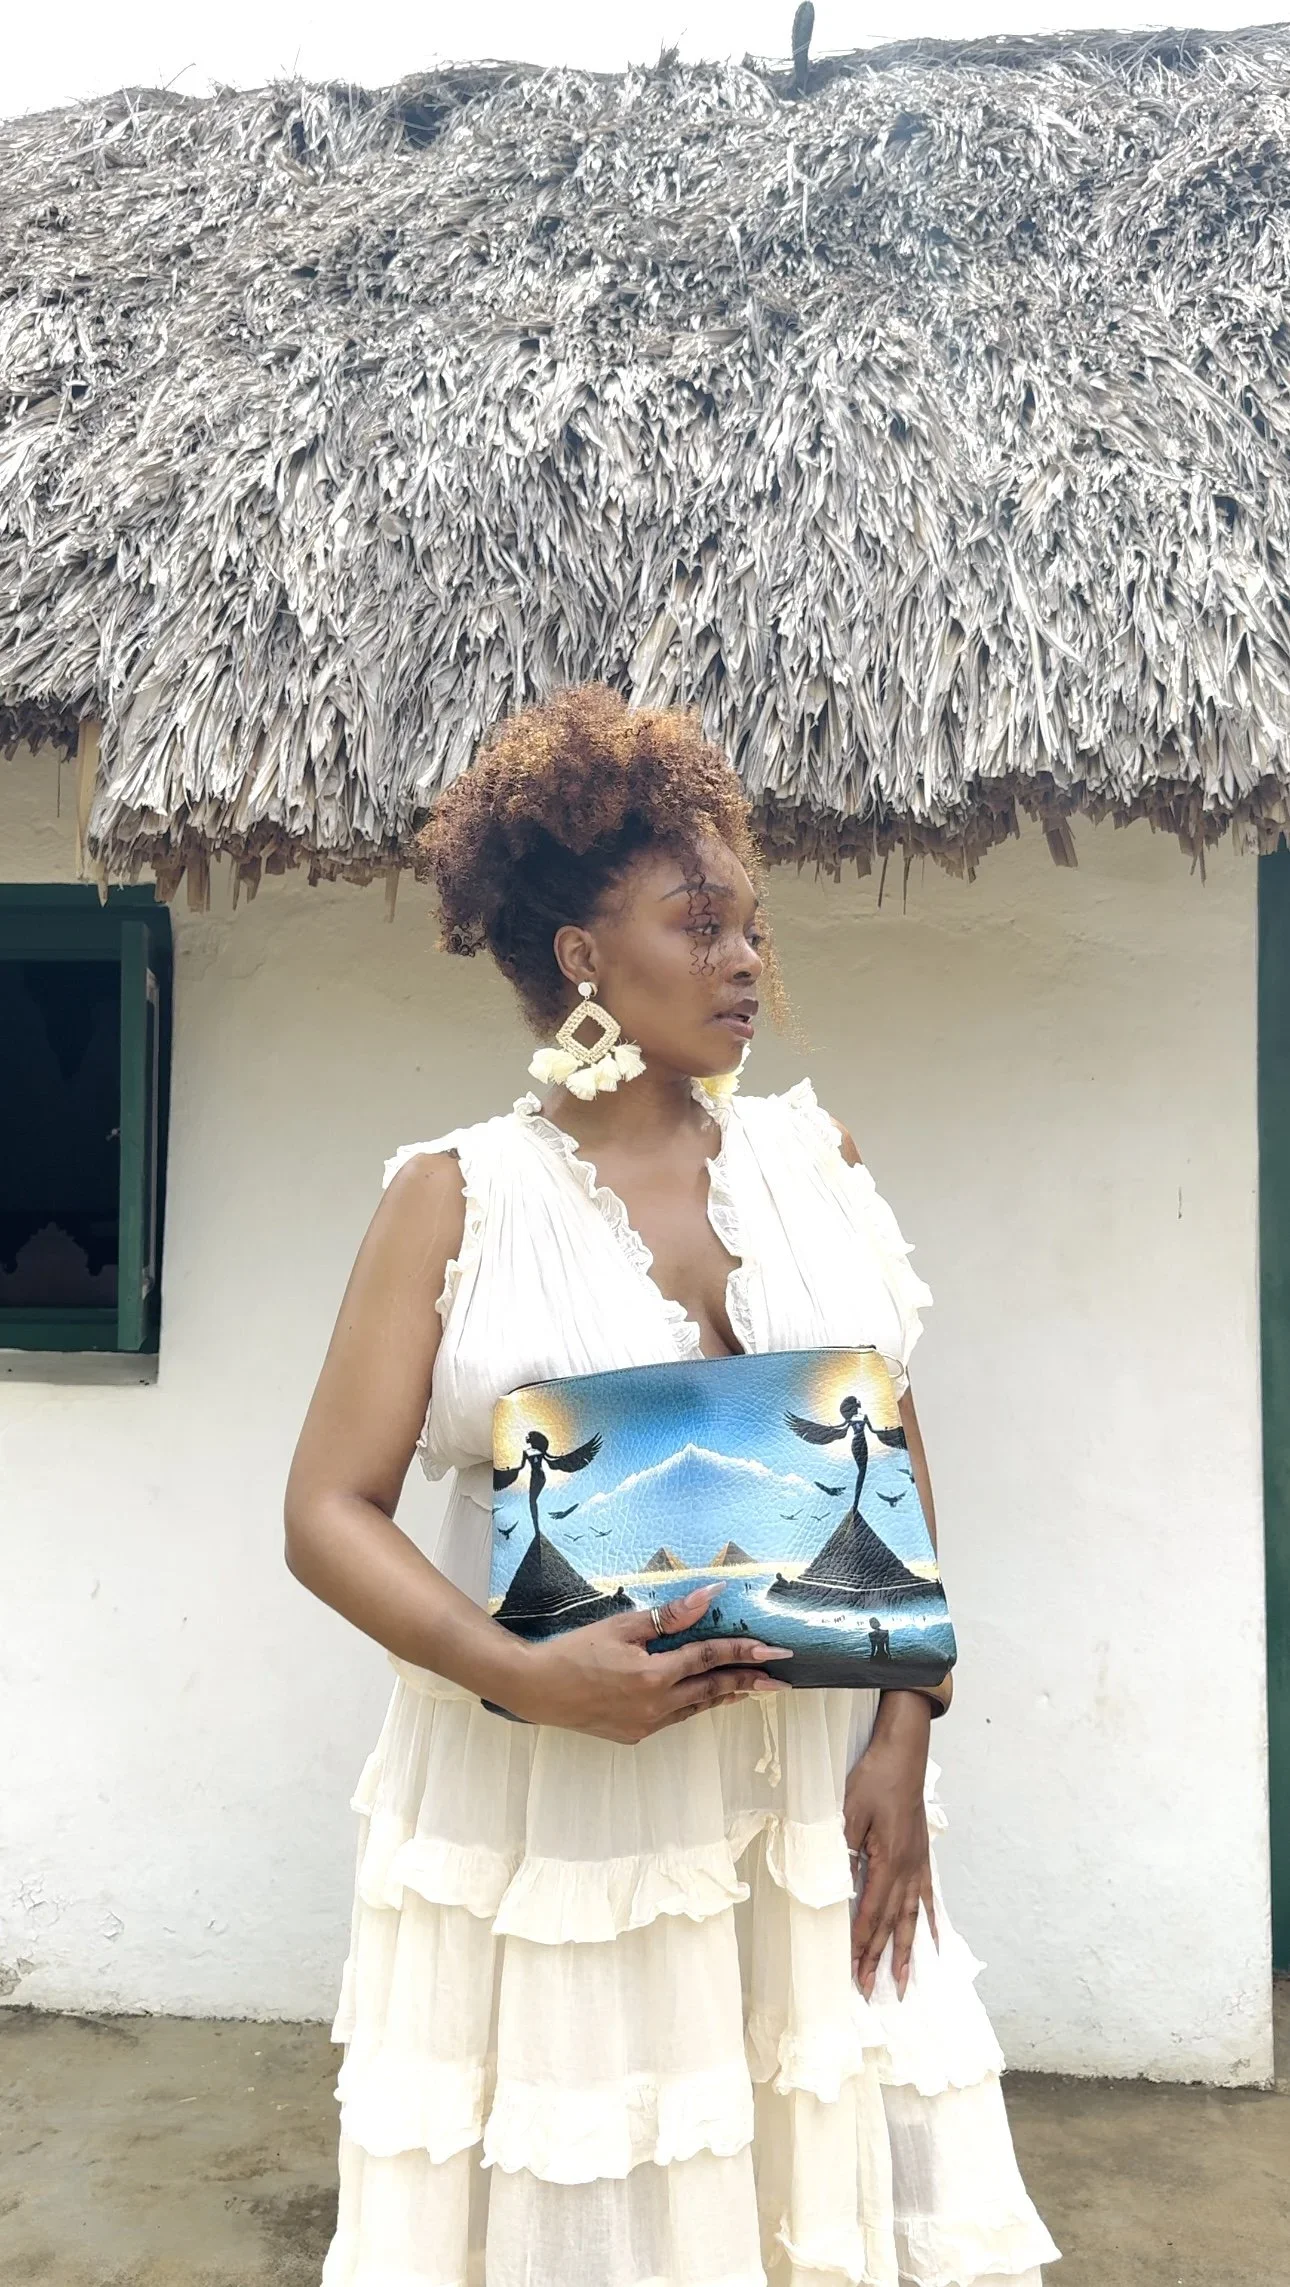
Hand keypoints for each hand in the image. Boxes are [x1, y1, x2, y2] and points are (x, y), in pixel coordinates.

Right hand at [504, 1586, 789, 1741]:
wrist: (536, 1689)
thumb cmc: (575, 1650)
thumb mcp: (622, 1626)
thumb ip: (670, 1616)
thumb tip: (710, 1596)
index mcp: (654, 1675)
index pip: (710, 1658)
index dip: (745, 1653)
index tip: (776, 1652)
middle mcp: (656, 1706)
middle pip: (712, 1690)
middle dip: (748, 1682)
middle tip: (779, 1681)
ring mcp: (646, 1725)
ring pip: (696, 1708)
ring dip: (723, 1695)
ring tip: (750, 1689)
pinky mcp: (634, 1734)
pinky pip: (674, 1718)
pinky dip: (694, 1705)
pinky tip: (702, 1697)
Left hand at [843, 1691, 936, 1999]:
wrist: (903, 1753)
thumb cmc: (874, 1778)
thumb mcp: (849, 1810)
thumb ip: (843, 1847)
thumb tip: (836, 1882)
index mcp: (888, 1860)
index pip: (872, 1913)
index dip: (861, 1944)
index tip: (853, 1972)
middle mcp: (908, 1869)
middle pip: (893, 1924)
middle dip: (881, 1960)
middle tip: (873, 1993)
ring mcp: (919, 1864)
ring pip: (913, 1919)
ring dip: (907, 1952)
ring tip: (905, 1983)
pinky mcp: (922, 1856)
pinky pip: (927, 1898)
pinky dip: (929, 1923)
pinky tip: (935, 1944)